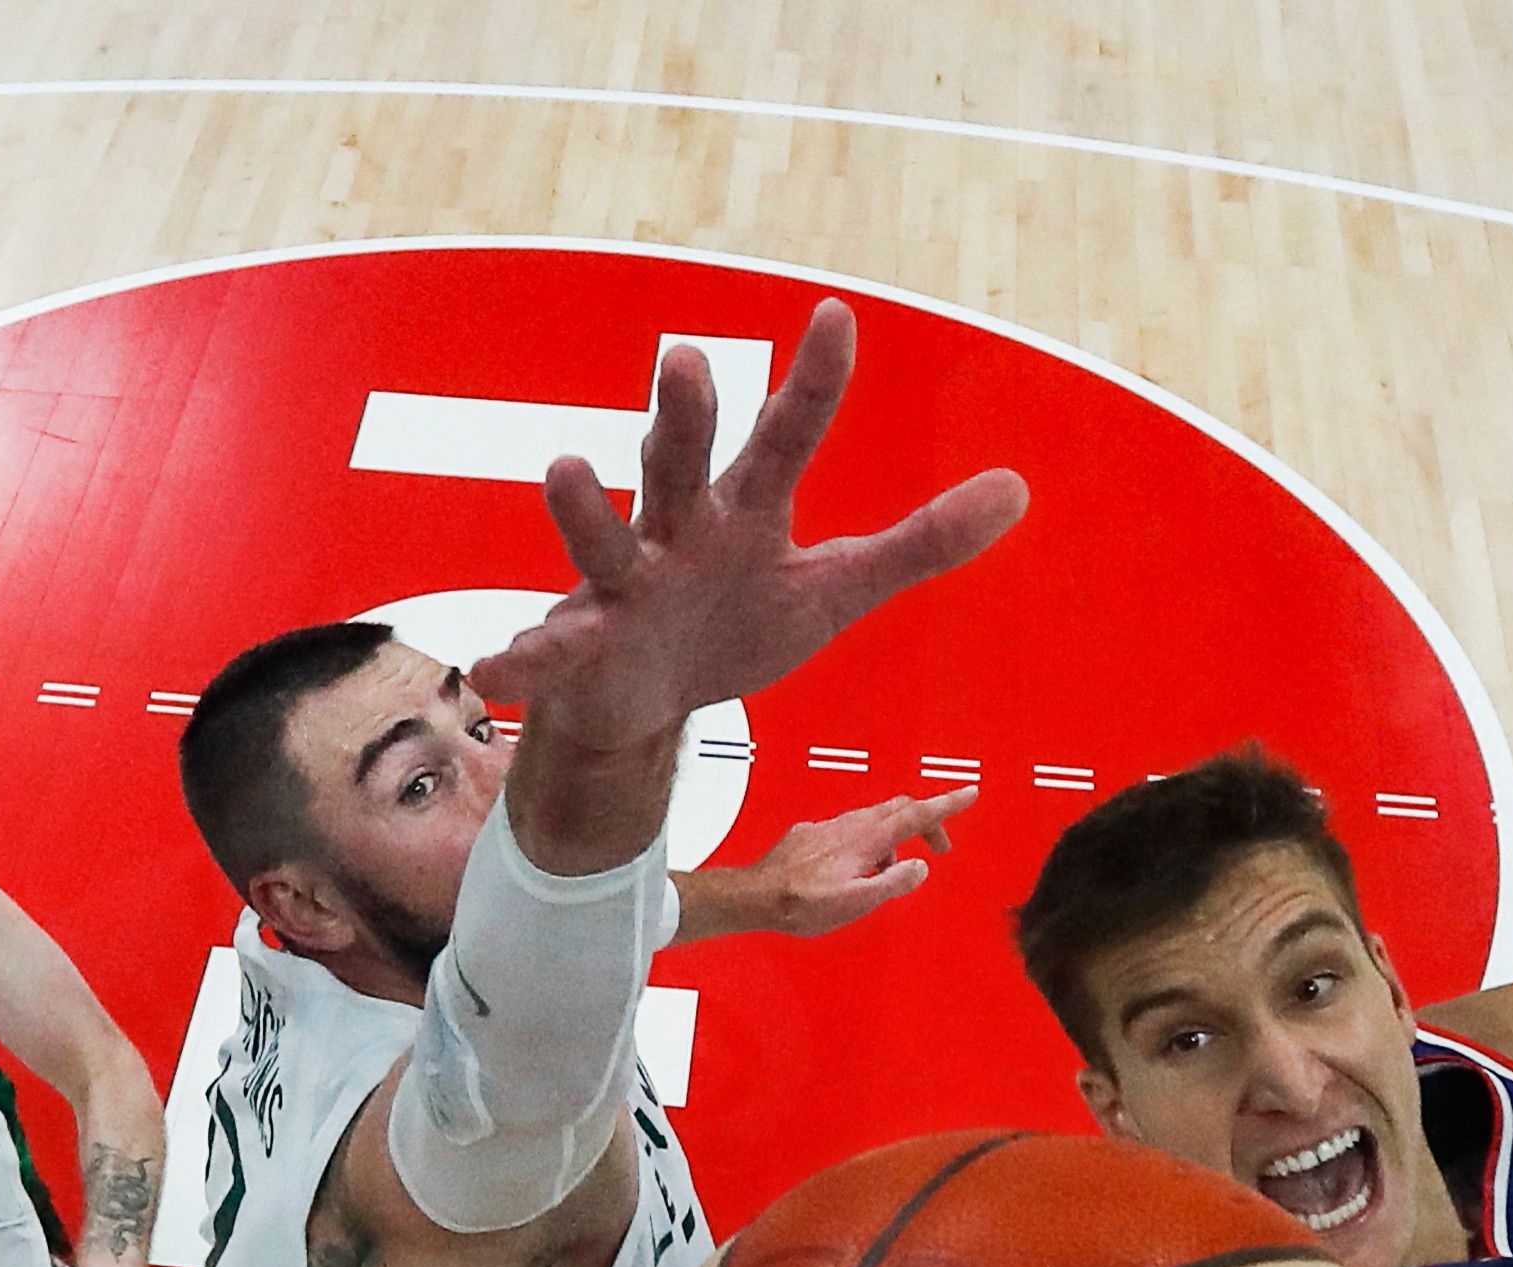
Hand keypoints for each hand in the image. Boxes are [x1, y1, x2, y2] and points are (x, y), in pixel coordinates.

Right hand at [469, 300, 1026, 757]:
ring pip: (599, 541)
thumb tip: (1018, 489)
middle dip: (681, 416)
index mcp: (742, 514)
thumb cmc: (733, 626)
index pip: (786, 439)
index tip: (838, 315)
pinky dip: (520, 660)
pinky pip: (547, 652)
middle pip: (680, 463)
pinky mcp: (579, 650)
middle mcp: (675, 533)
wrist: (646, 706)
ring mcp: (619, 589)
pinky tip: (494, 670)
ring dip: (582, 509)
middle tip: (685, 357)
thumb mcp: (835, 590)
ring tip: (564, 469)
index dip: (814, 385)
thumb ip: (918, 543)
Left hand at [676, 785, 969, 941]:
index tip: (968, 792)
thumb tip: (919, 867)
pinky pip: (851, 829)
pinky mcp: (814, 834)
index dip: (946, 805)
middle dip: (927, 821)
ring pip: (875, 819)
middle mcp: (849, 826)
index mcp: (867, 840)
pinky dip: (868, 843)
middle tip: (941, 845)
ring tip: (893, 872)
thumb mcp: (857, 901)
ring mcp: (830, 827)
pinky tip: (857, 868)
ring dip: (895, 838)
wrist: (757, 896)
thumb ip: (892, 883)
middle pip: (899, 809)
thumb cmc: (803, 904)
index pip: (915, 815)